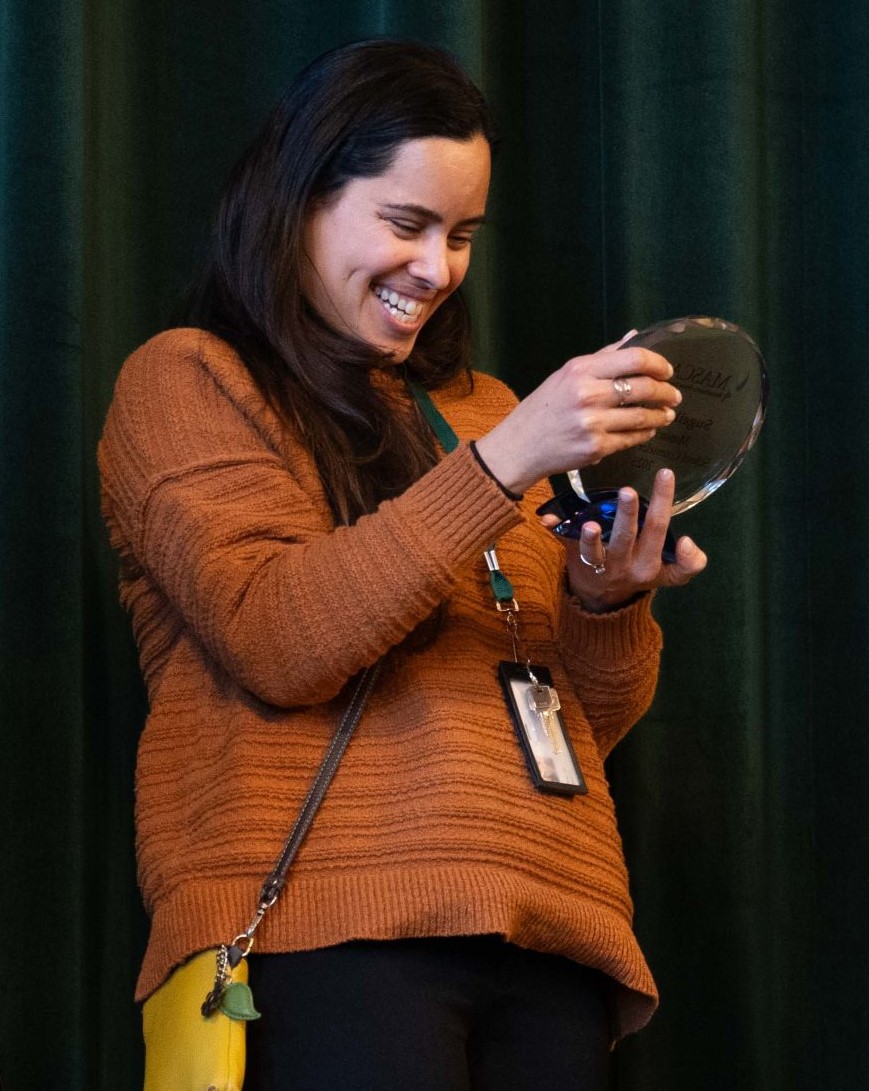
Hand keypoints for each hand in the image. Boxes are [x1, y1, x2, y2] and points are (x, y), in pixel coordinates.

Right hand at [475, 334, 681, 495]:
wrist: (519, 447)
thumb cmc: (542, 409)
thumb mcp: (566, 375)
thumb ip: (603, 356)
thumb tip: (634, 336)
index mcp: (580, 370)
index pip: (634, 358)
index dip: (658, 364)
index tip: (667, 371)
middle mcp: (588, 394)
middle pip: (644, 387)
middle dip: (666, 392)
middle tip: (674, 396)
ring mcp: (593, 423)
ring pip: (643, 416)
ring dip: (661, 415)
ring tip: (666, 415)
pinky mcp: (596, 448)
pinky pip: (632, 438)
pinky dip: (645, 434)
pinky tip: (648, 431)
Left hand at [541, 468, 707, 611]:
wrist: (603, 596)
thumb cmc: (640, 572)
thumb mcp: (670, 575)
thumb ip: (688, 563)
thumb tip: (687, 543)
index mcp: (647, 564)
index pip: (658, 530)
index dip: (663, 504)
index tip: (665, 473)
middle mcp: (622, 564)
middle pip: (626, 539)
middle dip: (627, 516)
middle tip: (628, 492)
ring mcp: (596, 564)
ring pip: (594, 552)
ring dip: (591, 538)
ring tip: (591, 524)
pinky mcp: (574, 558)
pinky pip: (564, 544)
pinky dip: (556, 531)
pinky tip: (548, 519)